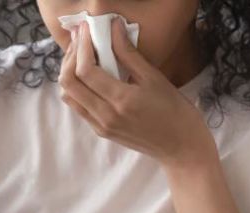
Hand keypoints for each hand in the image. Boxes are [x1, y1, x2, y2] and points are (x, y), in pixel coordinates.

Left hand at [58, 19, 216, 169]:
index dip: (82, 47)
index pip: (86, 70)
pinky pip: (78, 106)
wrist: (181, 147)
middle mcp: (106, 116)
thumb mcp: (154, 78)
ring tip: (82, 54)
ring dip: (69, 72)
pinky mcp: (101, 131)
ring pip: (69, 95)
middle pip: (69, 82)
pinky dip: (77, 87)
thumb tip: (113, 28)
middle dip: (71, 56)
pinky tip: (88, 74)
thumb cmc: (175, 112)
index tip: (87, 29)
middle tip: (81, 38)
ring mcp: (101, 126)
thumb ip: (129, 53)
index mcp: (121, 101)